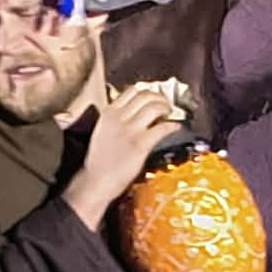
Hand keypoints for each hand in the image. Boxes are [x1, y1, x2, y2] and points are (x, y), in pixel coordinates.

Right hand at [64, 87, 182, 228]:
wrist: (96, 180)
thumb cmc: (100, 159)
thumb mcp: (103, 130)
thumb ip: (116, 118)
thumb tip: (135, 110)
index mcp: (108, 113)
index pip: (131, 91)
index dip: (147, 92)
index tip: (154, 97)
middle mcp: (118, 118)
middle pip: (145, 95)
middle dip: (160, 97)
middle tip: (166, 105)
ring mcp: (129, 131)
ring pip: (154, 107)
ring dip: (166, 108)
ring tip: (170, 113)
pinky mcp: (140, 144)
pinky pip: (161, 128)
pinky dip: (172, 125)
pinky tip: (175, 127)